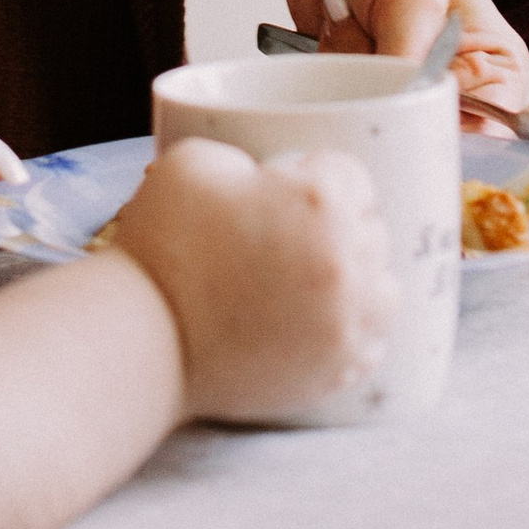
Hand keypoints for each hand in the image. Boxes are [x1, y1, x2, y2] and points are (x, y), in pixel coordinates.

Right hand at [110, 140, 395, 422]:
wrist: (143, 336)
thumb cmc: (163, 244)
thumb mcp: (198, 161)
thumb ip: (249, 156)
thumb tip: (267, 178)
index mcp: (320, 201)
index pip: (353, 175)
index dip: (318, 176)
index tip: (290, 190)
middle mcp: (345, 262)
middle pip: (374, 230)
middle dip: (341, 226)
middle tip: (294, 234)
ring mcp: (342, 324)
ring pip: (385, 292)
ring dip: (362, 280)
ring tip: (320, 281)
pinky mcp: (330, 372)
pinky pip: (369, 347)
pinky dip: (354, 333)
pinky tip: (320, 323)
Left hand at [276, 0, 528, 116]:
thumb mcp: (414, 1)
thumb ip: (413, 69)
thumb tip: (404, 124)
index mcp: (493, 64)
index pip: (491, 134)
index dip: (456, 143)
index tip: (421, 130)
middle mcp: (452, 81)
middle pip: (431, 137)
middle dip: (396, 109)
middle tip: (381, 56)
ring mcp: (400, 82)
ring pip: (380, 123)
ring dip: (357, 85)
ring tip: (358, 25)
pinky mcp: (357, 81)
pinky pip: (342, 107)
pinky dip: (330, 79)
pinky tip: (335, 32)